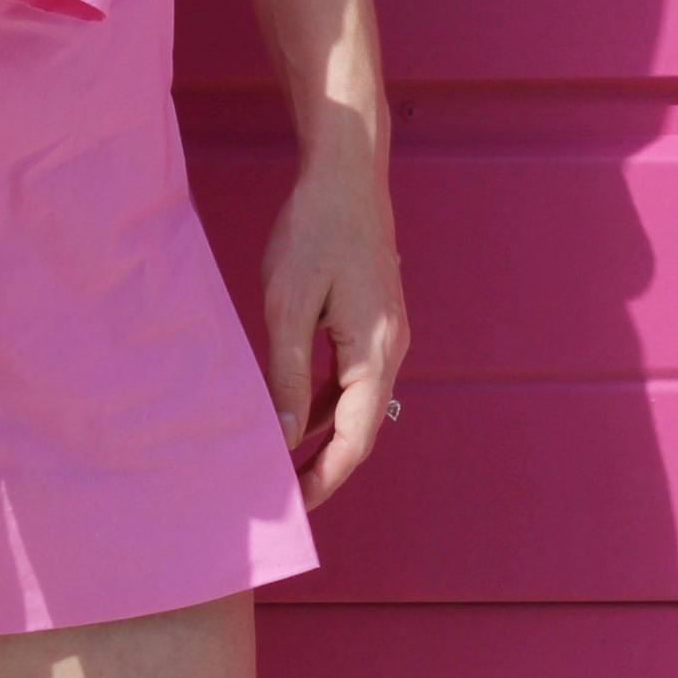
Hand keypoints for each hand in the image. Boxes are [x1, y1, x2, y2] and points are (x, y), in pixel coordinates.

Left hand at [261, 145, 408, 511]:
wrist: (347, 171)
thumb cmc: (314, 228)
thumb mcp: (287, 302)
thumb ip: (288, 372)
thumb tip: (286, 435)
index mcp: (374, 353)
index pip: (354, 440)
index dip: (325, 478)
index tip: (294, 506)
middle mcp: (393, 350)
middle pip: (362, 429)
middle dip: (326, 463)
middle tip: (285, 493)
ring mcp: (389, 333)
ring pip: (358, 402)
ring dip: (327, 432)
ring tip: (286, 459)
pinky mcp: (377, 319)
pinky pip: (356, 375)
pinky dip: (330, 398)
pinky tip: (300, 406)